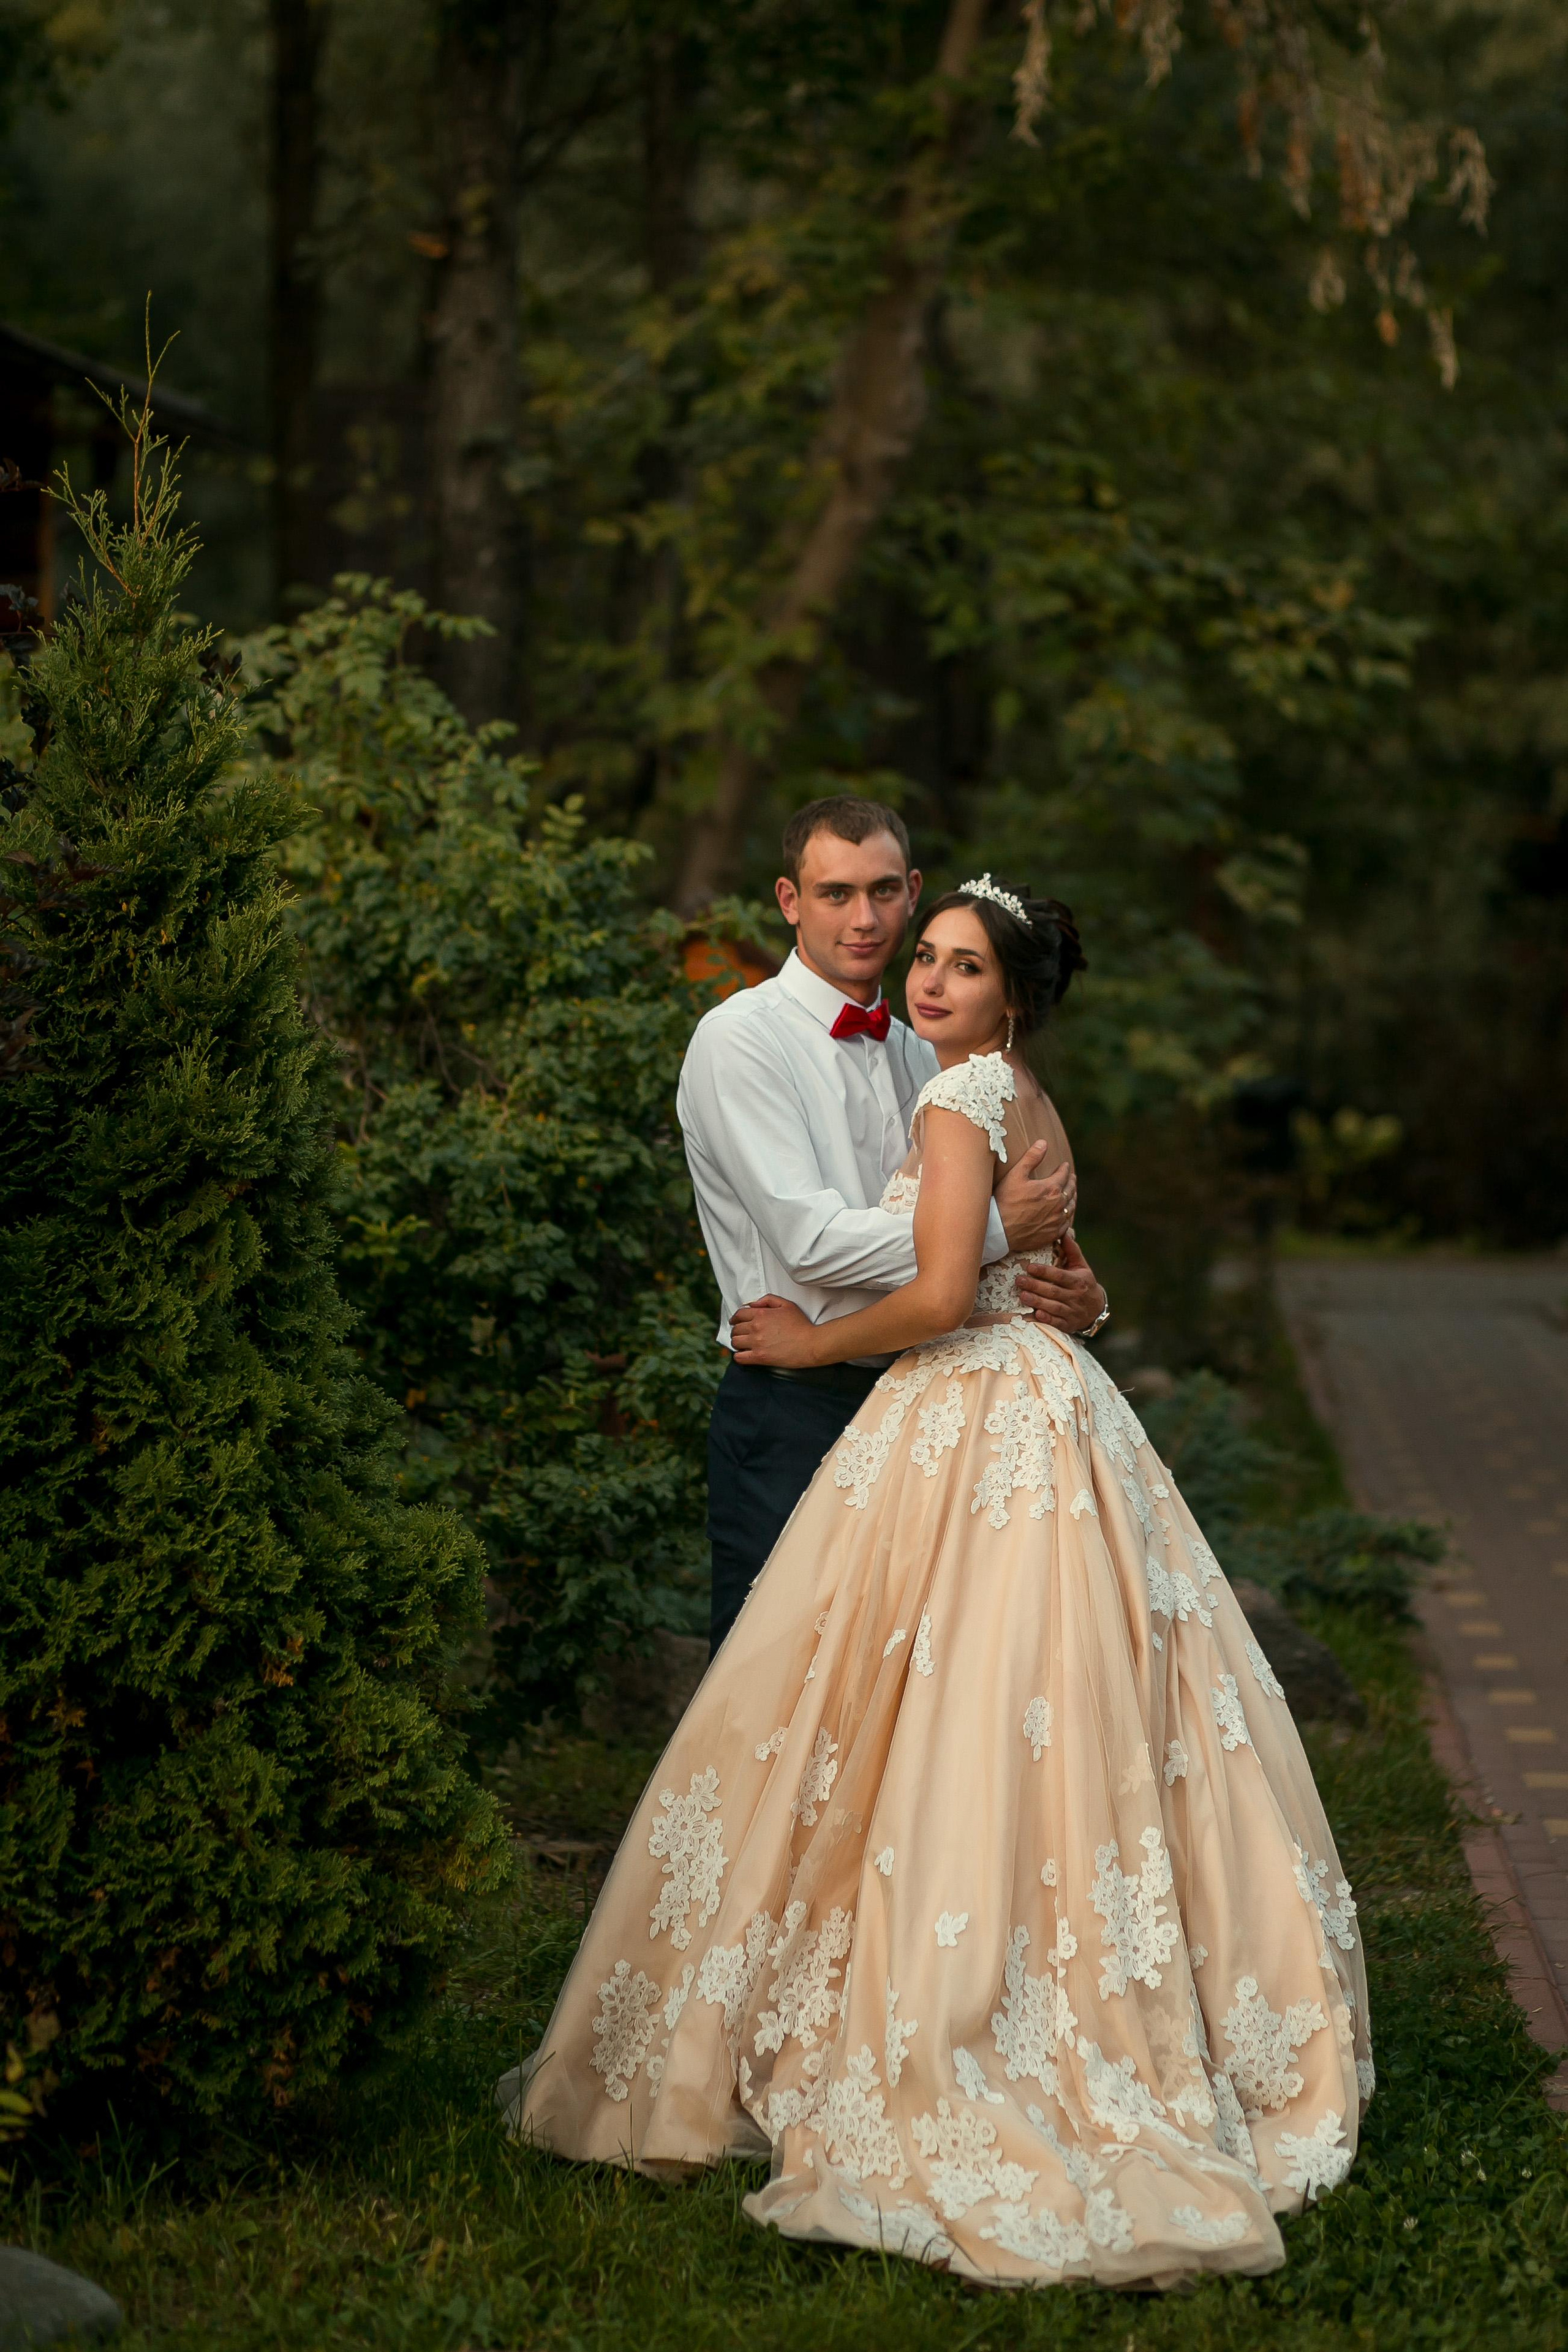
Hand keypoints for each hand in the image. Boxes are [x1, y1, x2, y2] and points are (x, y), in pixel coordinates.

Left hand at [730, 1294, 822, 1367]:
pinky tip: (744, 1355)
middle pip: (735, 1329)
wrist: (810, 1343)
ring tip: (743, 1345)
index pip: (739, 1314)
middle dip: (737, 1331)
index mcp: (761, 1314)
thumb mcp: (787, 1305)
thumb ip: (768, 1300)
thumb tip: (753, 1304)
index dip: (735, 1318)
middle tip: (741, 1334)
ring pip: (735, 1342)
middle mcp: (756, 1327)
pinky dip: (739, 1356)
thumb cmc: (801, 1324)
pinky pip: (739, 1357)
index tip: (735, 1322)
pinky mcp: (760, 1357)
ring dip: (737, 1343)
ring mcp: (757, 1343)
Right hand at [994, 1139, 1077, 1255]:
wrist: (1000, 1230)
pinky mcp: (1052, 1234)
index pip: (1063, 1175)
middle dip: (1071, 1182)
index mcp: (1051, 1189)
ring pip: (1070, 1207)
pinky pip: (1067, 1224)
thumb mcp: (1016, 1175)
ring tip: (1071, 1194)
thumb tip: (1043, 1143)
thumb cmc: (1005, 1201)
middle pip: (1070, 1190)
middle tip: (1071, 1178)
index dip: (1064, 1168)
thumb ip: (1031, 1158)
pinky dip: (1068, 1217)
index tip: (1064, 1165)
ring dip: (1072, 1198)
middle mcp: (1058, 1205)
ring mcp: (1056, 1221)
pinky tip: (1066, 1215)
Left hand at [1013, 1234, 1106, 1333]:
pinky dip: (1047, 1319)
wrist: (1096, 1309)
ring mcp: (1073, 1311)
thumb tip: (1064, 1231)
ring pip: (1054, 1307)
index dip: (1045, 1272)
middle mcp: (1076, 1296)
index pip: (1060, 1275)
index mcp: (1079, 1281)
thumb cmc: (1084, 1283)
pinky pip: (1057, 1322)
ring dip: (1037, 1302)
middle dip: (1036, 1286)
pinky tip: (1036, 1314)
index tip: (1030, 1267)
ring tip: (1022, 1295)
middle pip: (1054, 1291)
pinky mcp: (1069, 1324)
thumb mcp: (1081, 1266)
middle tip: (1019, 1280)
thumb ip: (1072, 1250)